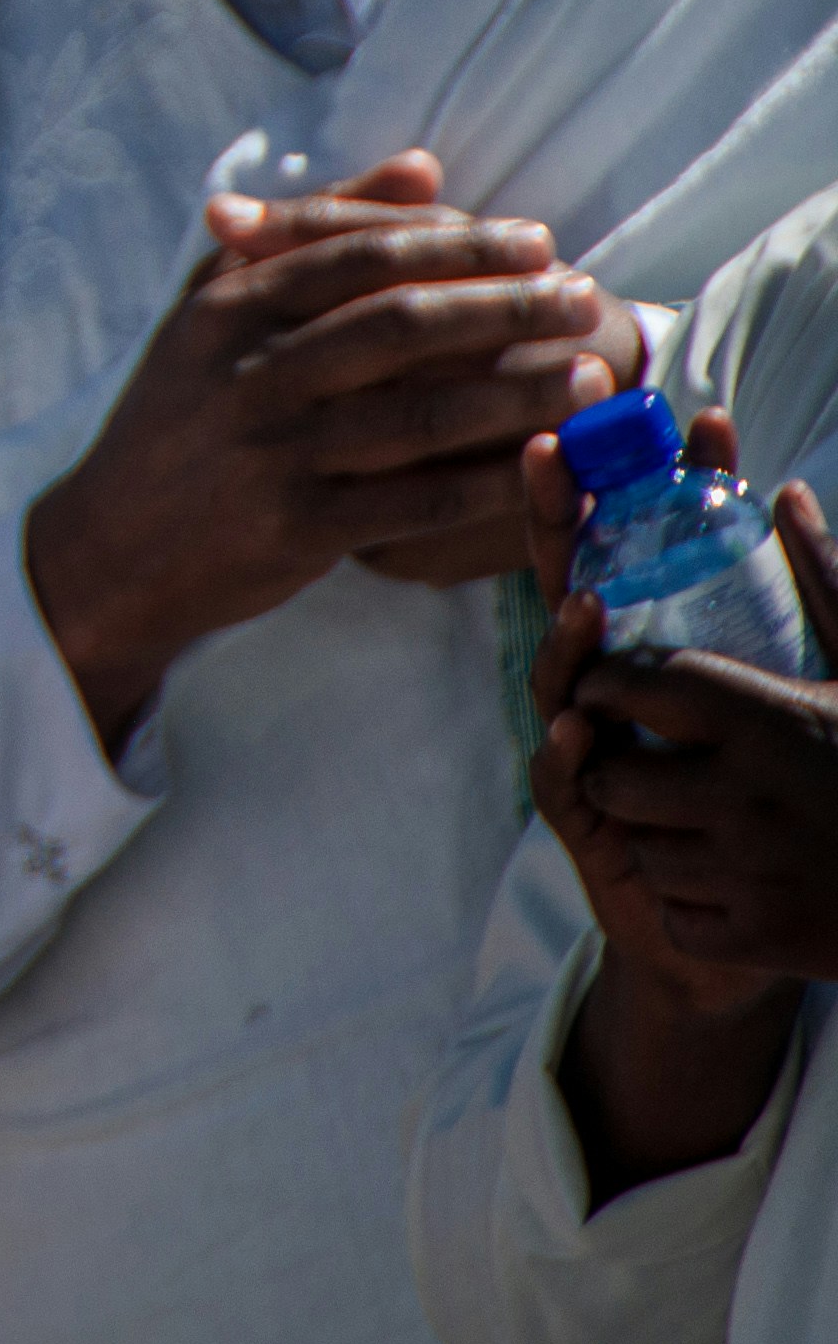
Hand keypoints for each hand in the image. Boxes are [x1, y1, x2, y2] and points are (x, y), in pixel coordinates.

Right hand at [206, 154, 651, 586]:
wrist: (110, 545)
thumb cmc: (180, 416)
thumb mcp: (213, 308)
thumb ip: (312, 228)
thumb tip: (422, 166)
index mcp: (227, 307)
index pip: (358, 254)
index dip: (457, 243)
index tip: (537, 240)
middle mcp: (247, 372)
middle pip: (400, 325)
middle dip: (506, 306)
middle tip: (585, 296)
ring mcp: (272, 453)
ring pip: (419, 415)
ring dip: (518, 393)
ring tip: (593, 374)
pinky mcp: (296, 529)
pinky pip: (415, 503)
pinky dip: (488, 485)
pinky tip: (547, 468)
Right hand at [525, 416, 828, 1198]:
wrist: (721, 924)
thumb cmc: (736, 795)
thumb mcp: (762, 683)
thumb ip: (777, 600)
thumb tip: (788, 495)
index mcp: (639, 633)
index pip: (628, 535)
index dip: (648, 475)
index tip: (682, 420)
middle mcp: (595, 673)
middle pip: (563, 576)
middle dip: (555, 513)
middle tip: (556, 449)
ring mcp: (579, 738)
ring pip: (555, 674)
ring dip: (565, 635)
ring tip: (584, 603)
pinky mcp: (580, 811)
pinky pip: (561, 772)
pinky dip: (566, 746)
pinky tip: (578, 723)